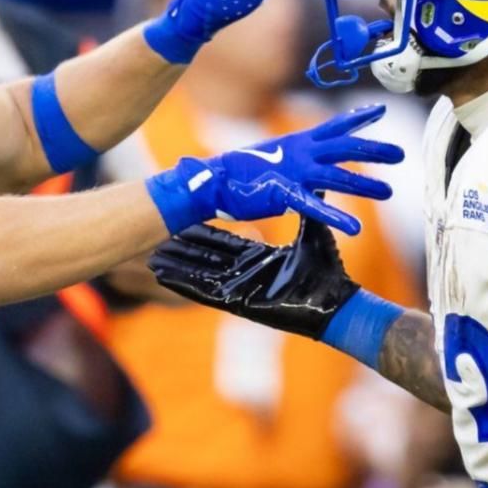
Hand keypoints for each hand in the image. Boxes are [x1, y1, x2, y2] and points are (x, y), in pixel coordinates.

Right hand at [144, 105, 402, 236]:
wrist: (215, 179)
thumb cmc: (243, 171)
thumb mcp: (277, 159)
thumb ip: (300, 163)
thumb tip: (315, 174)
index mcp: (299, 141)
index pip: (335, 125)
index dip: (359, 117)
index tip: (380, 109)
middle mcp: (302, 152)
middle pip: (346, 146)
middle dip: (375, 149)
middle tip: (401, 153)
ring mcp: (295, 172)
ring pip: (338, 175)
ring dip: (365, 184)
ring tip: (389, 191)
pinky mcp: (285, 193)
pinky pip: (315, 207)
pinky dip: (336, 217)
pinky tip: (354, 228)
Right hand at [149, 218, 357, 337]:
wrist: (336, 303)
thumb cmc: (328, 272)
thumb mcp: (314, 234)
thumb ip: (308, 210)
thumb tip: (312, 185)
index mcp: (260, 260)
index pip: (225, 243)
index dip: (204, 232)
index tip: (185, 220)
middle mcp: (246, 274)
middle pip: (207, 257)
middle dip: (182, 247)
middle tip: (157, 233)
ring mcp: (240, 289)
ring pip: (200, 273)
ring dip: (177, 264)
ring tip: (151, 254)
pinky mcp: (238, 302)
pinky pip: (204, 291)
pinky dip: (182, 283)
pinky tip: (162, 274)